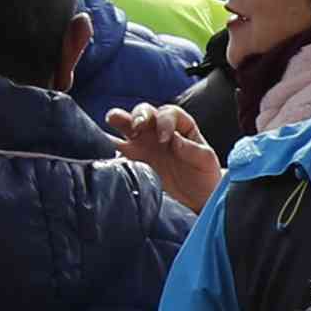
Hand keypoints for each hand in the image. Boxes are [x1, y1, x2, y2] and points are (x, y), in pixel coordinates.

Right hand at [103, 98, 222, 213]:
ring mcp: (143, 144)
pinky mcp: (132, 161)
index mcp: (180, 125)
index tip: (164, 139)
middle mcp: (158, 130)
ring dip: (117, 124)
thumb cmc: (205, 174)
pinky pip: (117, 150)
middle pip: (143, 112)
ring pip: (125, 126)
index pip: (168, 113)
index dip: (164, 122)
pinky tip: (105, 153)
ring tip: (110, 130)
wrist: (198, 198)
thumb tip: (175, 141)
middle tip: (136, 127)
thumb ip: (192, 149)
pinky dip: (109, 149)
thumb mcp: (206, 161)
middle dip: (137, 115)